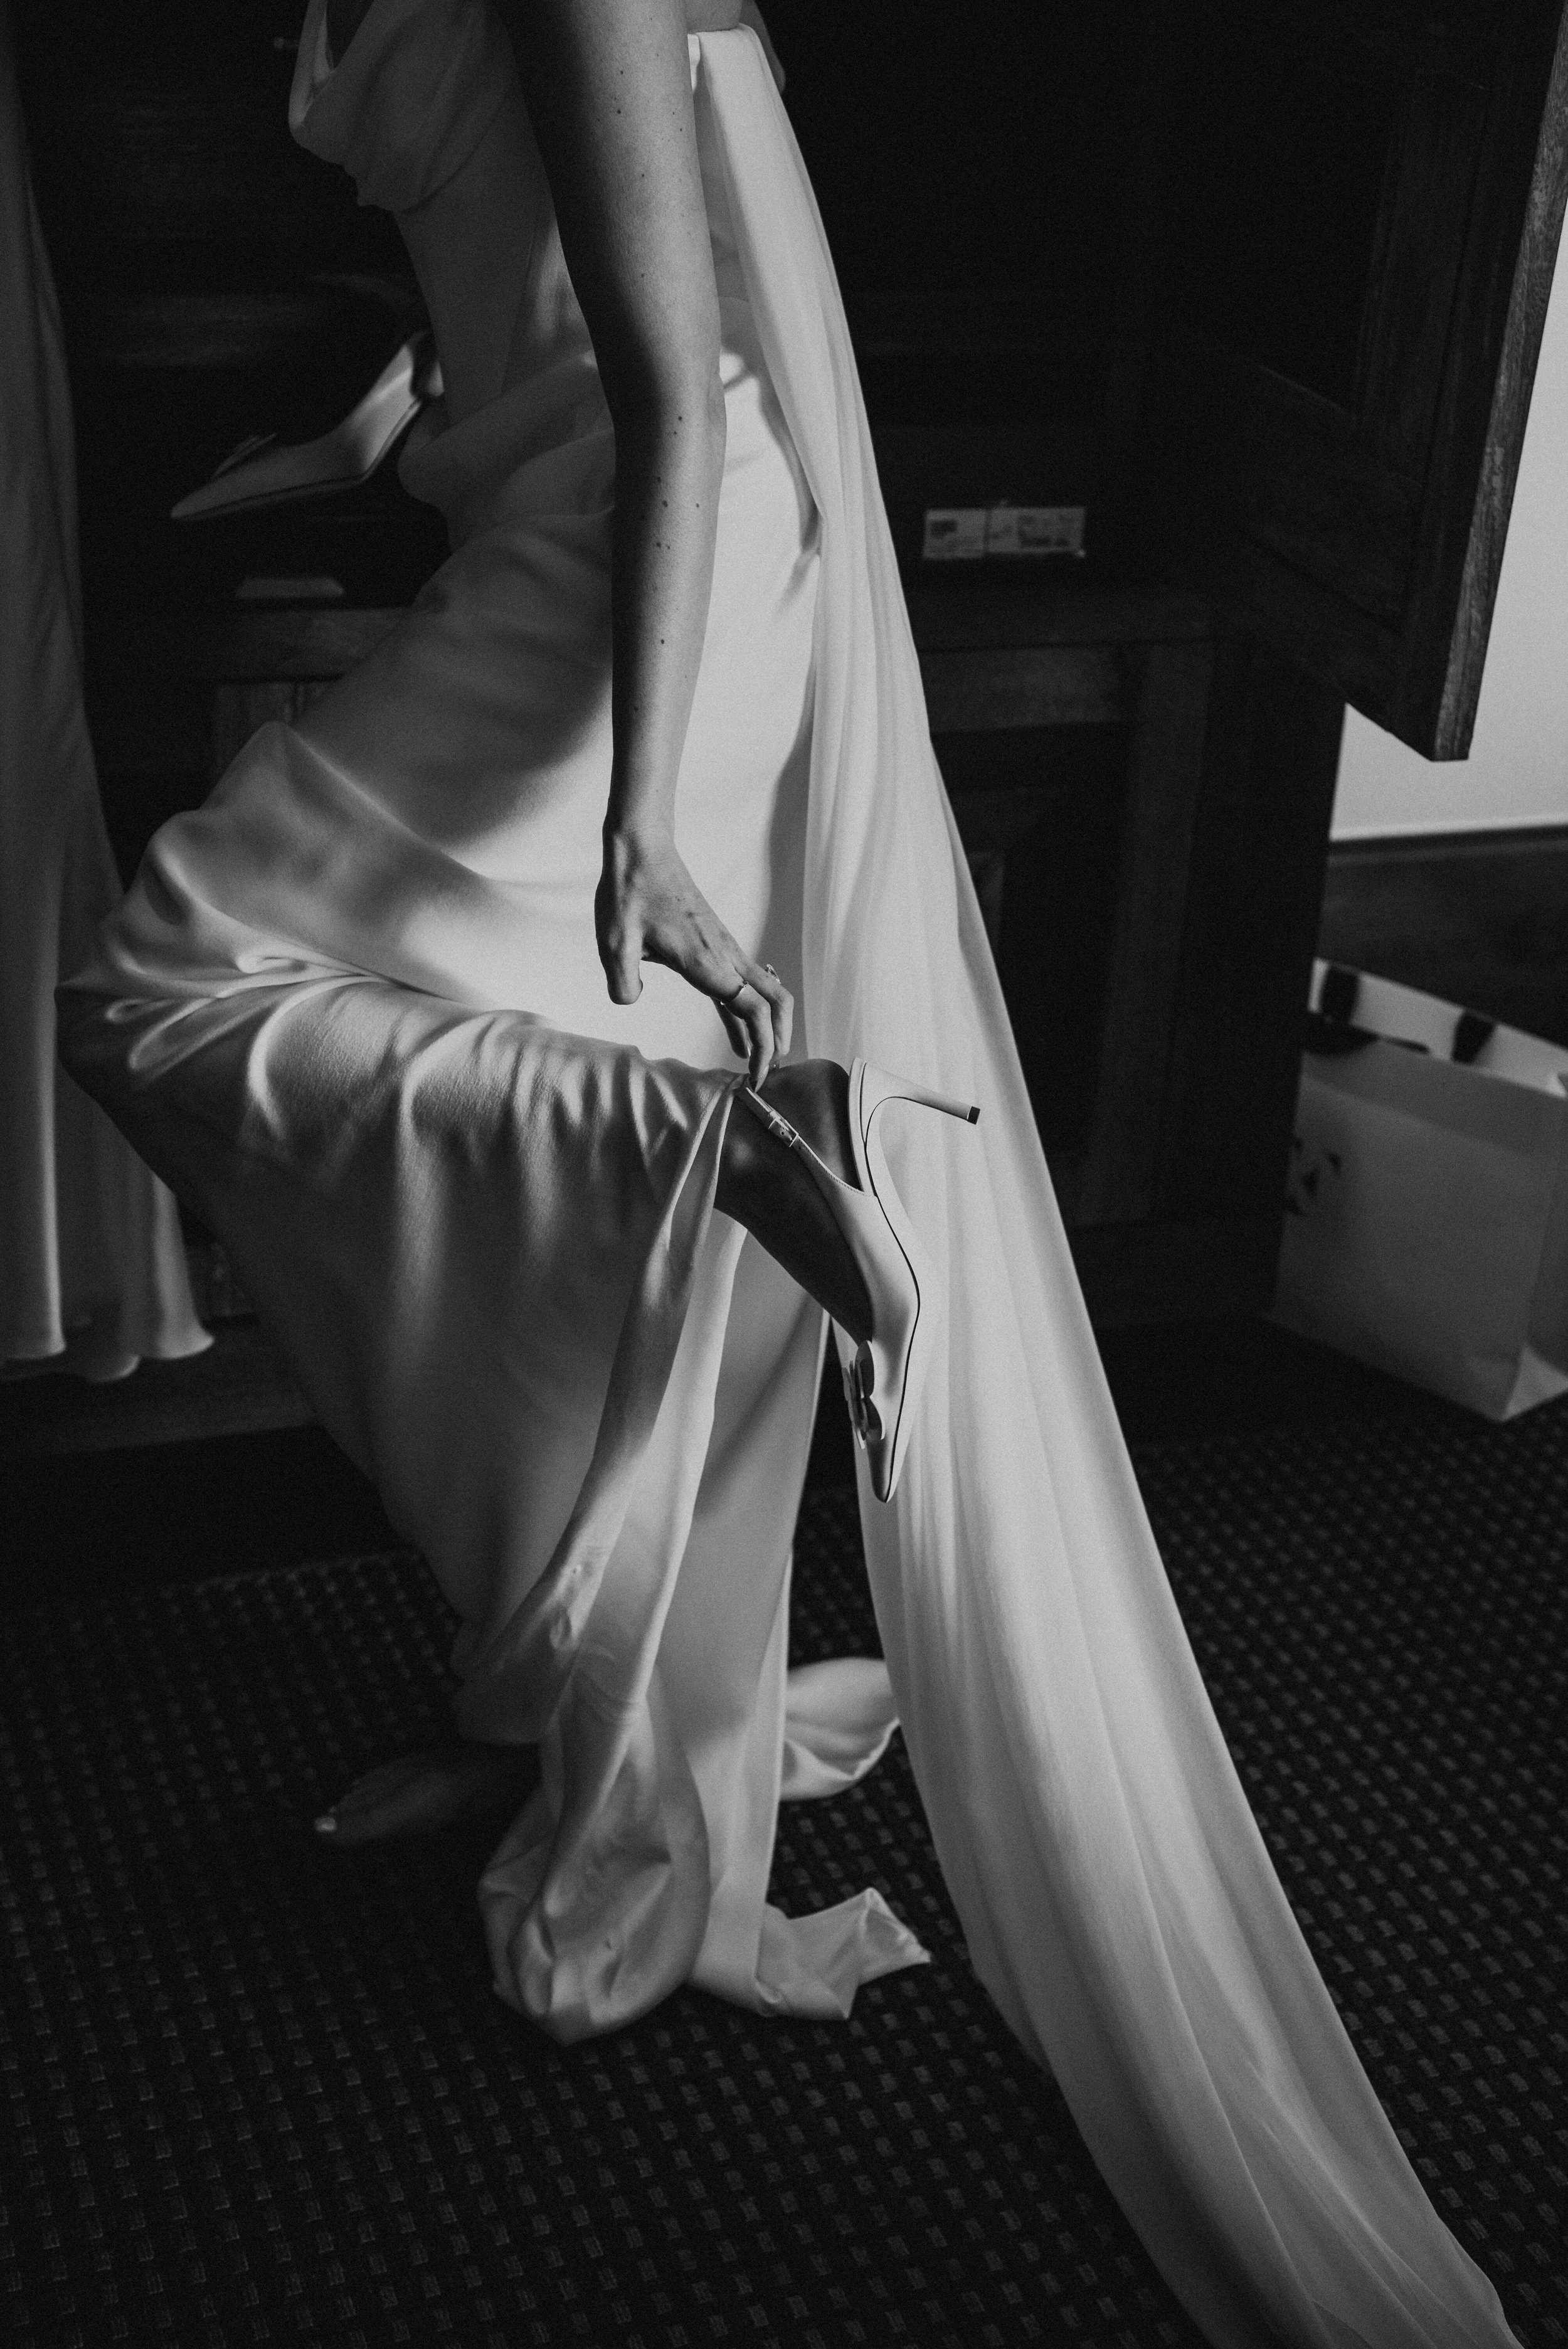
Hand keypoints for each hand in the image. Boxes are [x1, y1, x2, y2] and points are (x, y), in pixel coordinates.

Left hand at [597, 824, 792, 1085]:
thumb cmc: (629, 890)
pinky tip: (736, 1030)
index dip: (761, 1047)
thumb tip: (632, 1000)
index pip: (752, 1011)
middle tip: (766, 1074)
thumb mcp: (613, 941)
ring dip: (767, 1026)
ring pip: (765, 991)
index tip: (754, 1078)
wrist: (644, 847)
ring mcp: (725, 947)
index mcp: (706, 961)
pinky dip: (747, 1009)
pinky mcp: (716, 942)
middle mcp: (724, 955)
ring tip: (755, 1060)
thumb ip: (623, 982)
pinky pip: (743, 981)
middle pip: (774, 1002)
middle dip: (778, 1039)